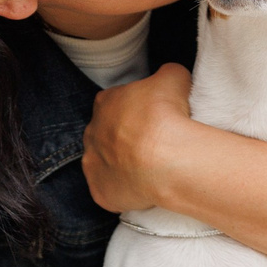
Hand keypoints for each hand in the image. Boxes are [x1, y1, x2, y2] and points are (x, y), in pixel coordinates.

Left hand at [82, 62, 196, 212]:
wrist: (165, 159)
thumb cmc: (166, 114)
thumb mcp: (174, 77)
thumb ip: (166, 74)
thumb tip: (169, 78)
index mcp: (106, 102)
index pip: (115, 101)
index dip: (135, 109)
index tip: (152, 117)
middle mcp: (92, 132)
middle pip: (106, 133)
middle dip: (125, 138)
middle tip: (152, 144)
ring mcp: (93, 164)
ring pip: (105, 163)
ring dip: (122, 165)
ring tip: (149, 169)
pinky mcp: (99, 192)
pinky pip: (109, 191)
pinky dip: (124, 190)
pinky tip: (143, 188)